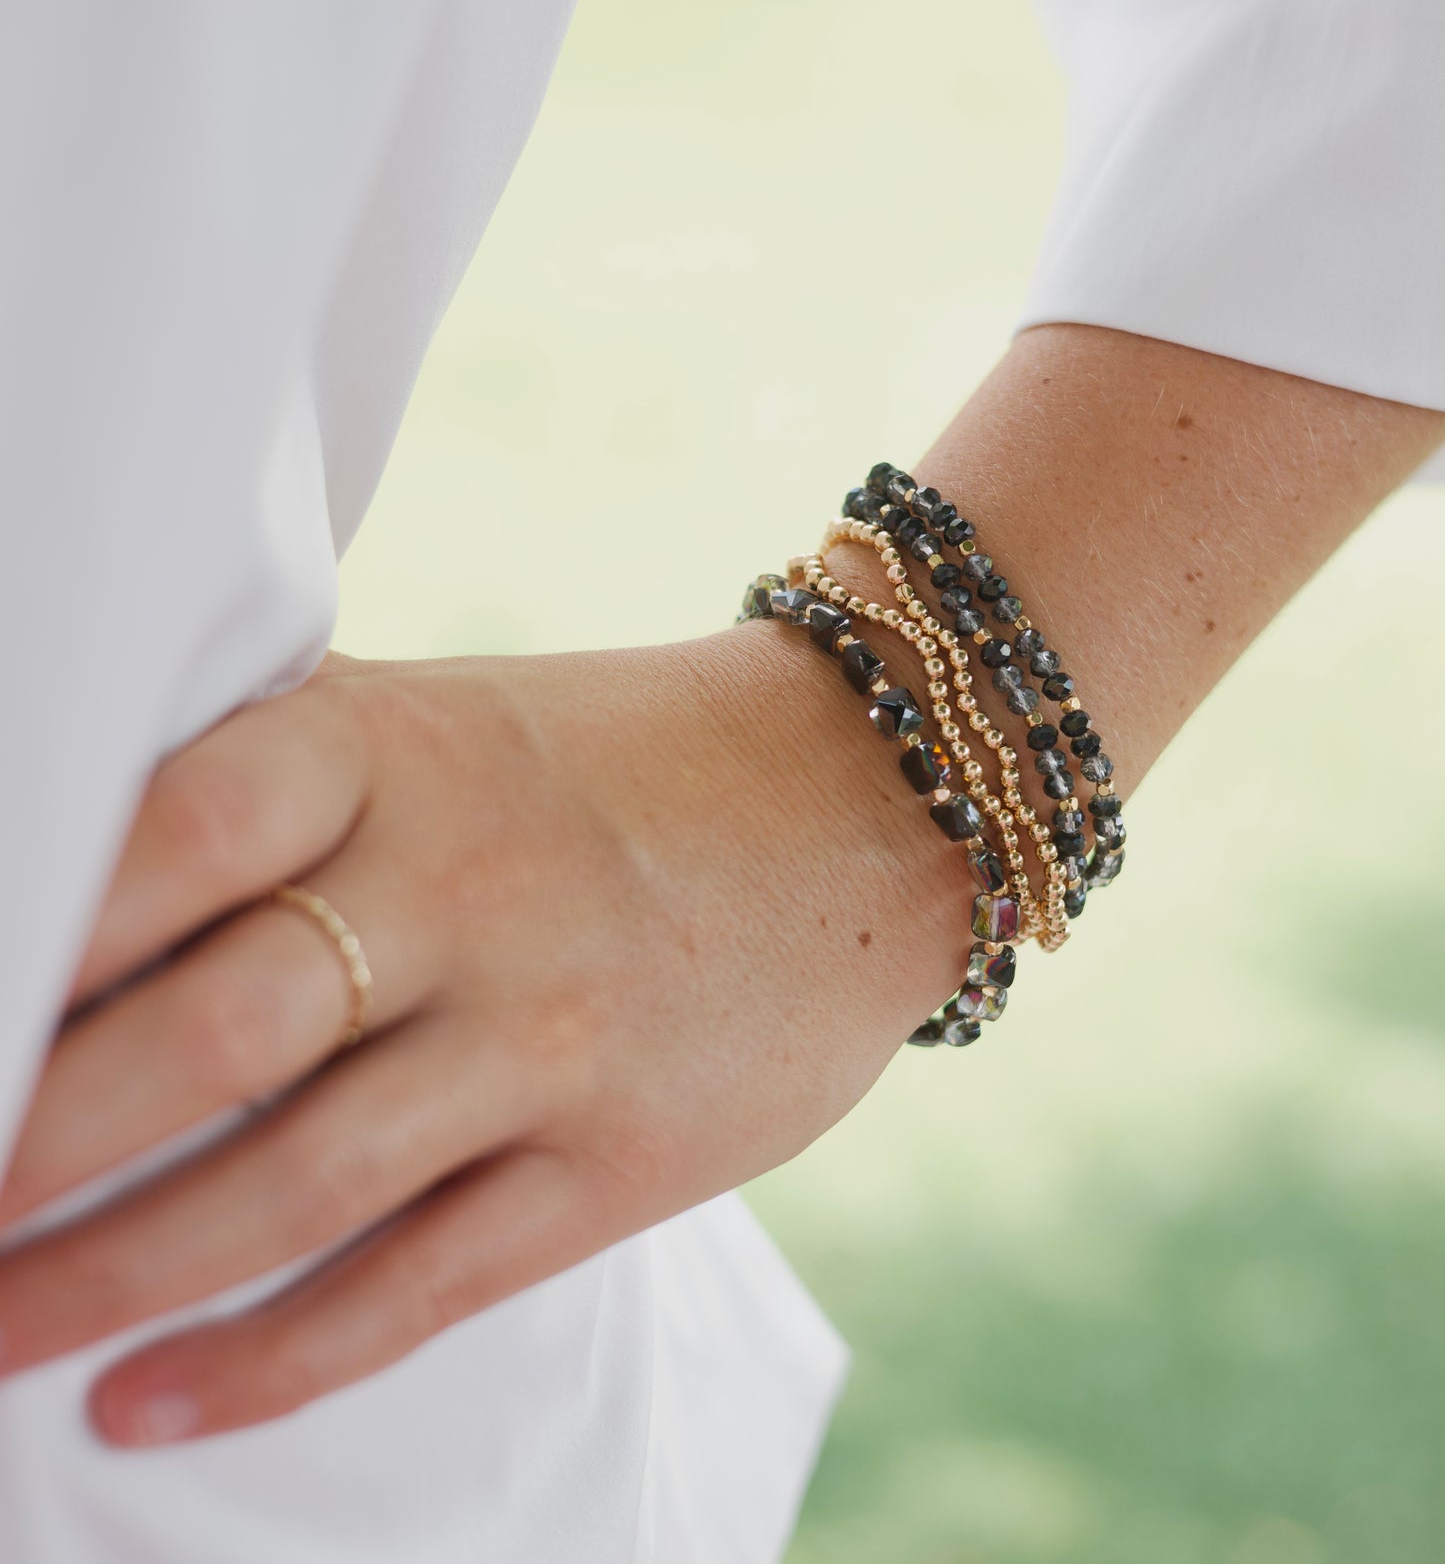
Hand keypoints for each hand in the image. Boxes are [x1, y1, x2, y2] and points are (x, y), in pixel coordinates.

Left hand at [0, 627, 960, 1442]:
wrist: (864, 795)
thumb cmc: (609, 765)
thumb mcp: (446, 723)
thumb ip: (278, 785)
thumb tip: (59, 883)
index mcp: (400, 749)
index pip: (182, 831)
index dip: (40, 925)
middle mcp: (472, 885)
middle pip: (211, 1029)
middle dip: (35, 1138)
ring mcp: (554, 1029)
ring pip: (297, 1181)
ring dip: (109, 1276)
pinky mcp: (623, 1158)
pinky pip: (422, 1280)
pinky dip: (270, 1358)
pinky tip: (146, 1404)